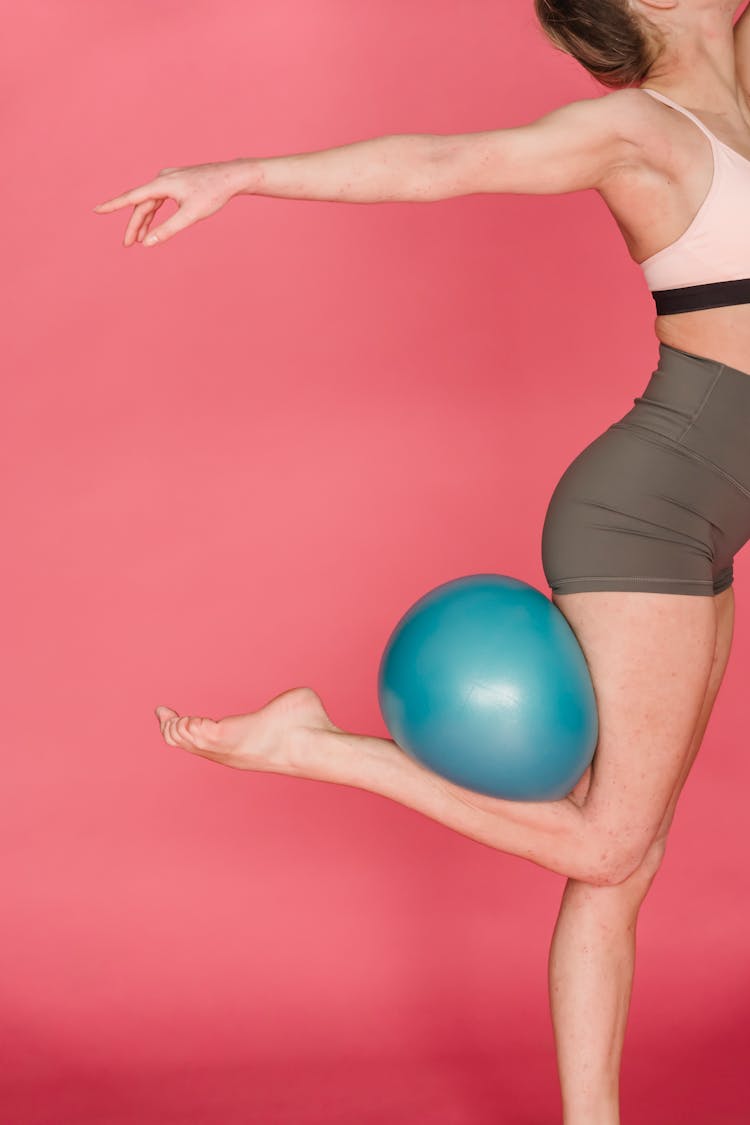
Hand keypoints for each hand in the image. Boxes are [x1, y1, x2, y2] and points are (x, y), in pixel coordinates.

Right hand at [93, 159, 246, 246]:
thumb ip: (168, 230)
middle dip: (134, 225)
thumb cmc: (213, 194)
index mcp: (162, 184)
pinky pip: (159, 199)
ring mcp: (169, 179)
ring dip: (144, 221)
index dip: (113, 205)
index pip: (132, 197)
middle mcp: (162, 179)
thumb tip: (148, 243)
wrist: (232, 176)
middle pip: (142, 204)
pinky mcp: (177, 182)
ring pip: (150, 203)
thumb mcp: (191, 216)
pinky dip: (155, 213)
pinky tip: (153, 225)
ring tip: (140, 240)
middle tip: (127, 245)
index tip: (96, 210)